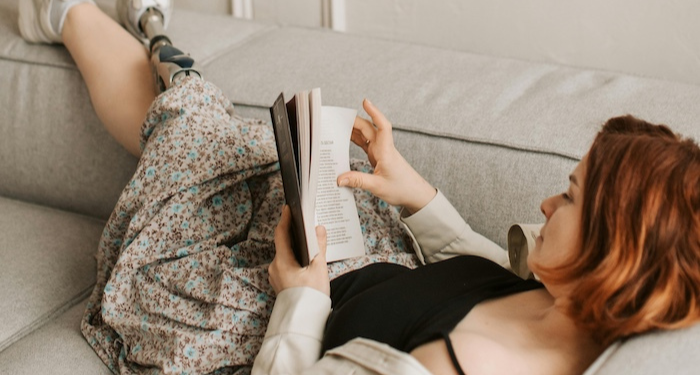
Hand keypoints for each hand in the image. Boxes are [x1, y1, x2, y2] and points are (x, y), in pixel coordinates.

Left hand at [268, 206, 330, 295]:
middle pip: (283, 244)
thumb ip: (319, 246)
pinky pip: (286, 265)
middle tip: (303, 223)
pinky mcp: (280, 283)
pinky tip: (304, 260)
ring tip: (307, 241)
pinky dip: (294, 259)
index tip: (288, 207)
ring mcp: (276, 276)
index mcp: (282, 261)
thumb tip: (319, 229)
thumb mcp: (319, 268)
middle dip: (294, 234)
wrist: (304, 320)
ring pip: (285, 255)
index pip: (281, 234)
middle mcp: (275, 267)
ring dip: (295, 248)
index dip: (285, 219)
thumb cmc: (311, 296)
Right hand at [337, 99, 435, 213]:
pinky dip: (356, 140)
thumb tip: (339, 179)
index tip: (365, 101)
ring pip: (366, 135)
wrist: (415, 194)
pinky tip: (346, 139)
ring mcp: (381, 152)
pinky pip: (365, 144)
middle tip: (336, 120)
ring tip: (337, 127)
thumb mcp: (378, 187)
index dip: (374, 112)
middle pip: (368, 128)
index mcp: (386, 151)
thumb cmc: (402, 188)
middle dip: (353, 121)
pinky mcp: (378, 157)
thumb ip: (358, 181)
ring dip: (353, 130)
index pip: (382, 126)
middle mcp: (383, 148)